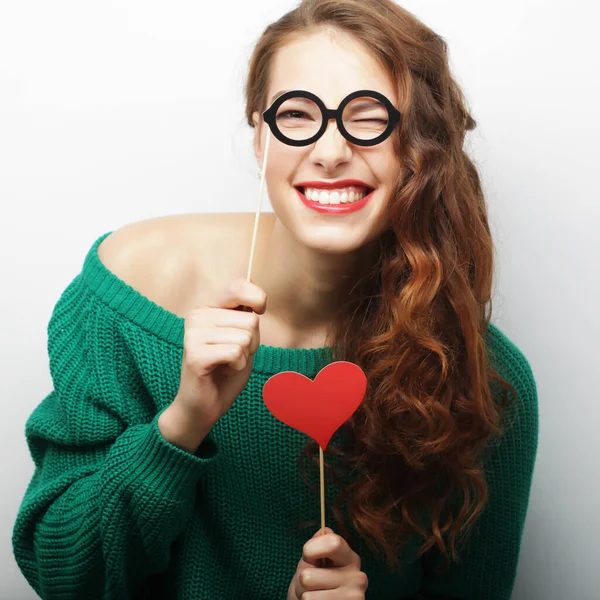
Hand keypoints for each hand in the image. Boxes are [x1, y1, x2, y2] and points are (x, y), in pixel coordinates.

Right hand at [159, 277, 265, 451]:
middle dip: (252, 341)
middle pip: (250, 320)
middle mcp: (197, 315)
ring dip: (244, 355)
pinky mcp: (195, 355)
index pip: (238, 285)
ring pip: (245, 337)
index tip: (259, 310)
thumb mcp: (242, 335)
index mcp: (207, 307)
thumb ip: (246, 313)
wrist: (204, 405)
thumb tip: (254, 288)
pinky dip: (237, 365)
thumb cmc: (226, 369)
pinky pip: (236, 352)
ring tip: (226, 363)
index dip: (257, 298)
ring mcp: (193, 334)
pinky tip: (223, 370)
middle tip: (233, 354)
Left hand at [287, 527, 367, 598]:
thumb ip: (317, 545)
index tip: (308, 557)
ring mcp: (354, 598)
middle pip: (308, 576)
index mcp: (350, 558)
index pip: (332, 542)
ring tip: (315, 597)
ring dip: (305, 597)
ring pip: (307, 596)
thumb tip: (325, 530)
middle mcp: (358, 577)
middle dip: (302, 582)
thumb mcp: (313, 562)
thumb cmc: (314, 585)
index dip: (311, 549)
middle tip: (312, 586)